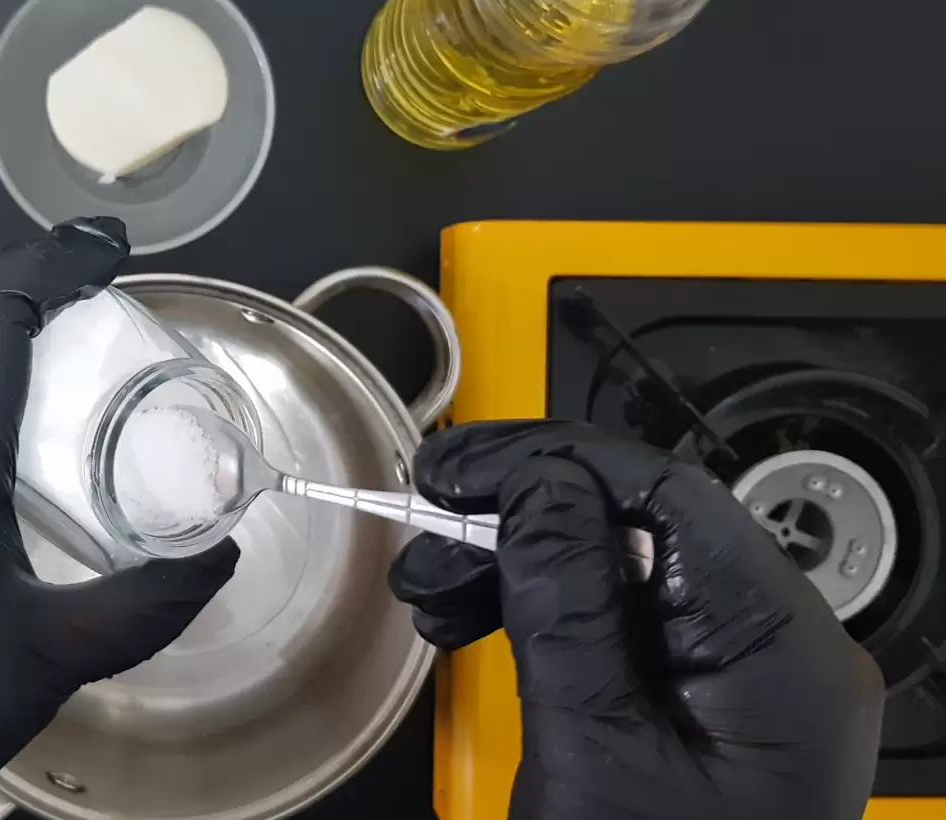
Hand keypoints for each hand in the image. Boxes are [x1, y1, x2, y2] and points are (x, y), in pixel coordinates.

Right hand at [389, 421, 883, 819]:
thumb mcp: (591, 743)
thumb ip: (564, 600)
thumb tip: (535, 484)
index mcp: (779, 649)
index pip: (667, 494)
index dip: (549, 463)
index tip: (455, 466)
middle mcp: (773, 650)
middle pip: (639, 527)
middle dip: (517, 521)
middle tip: (427, 527)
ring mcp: (736, 678)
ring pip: (614, 572)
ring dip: (512, 567)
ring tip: (430, 596)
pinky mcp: (695, 703)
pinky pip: (613, 626)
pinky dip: (535, 616)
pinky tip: (469, 627)